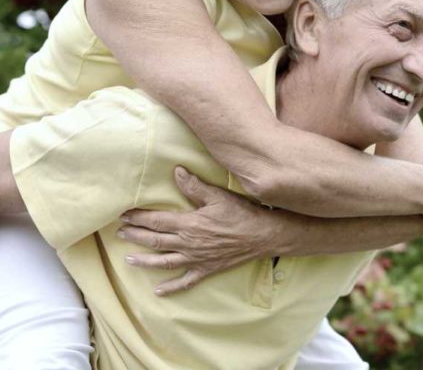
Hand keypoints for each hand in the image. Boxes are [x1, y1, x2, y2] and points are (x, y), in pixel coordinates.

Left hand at [118, 166, 277, 295]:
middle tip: (119, 233)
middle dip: (135, 236)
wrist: (262, 236)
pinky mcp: (206, 269)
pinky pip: (185, 281)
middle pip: (155, 241)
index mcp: (189, 223)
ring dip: (145, 261)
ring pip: (164, 262)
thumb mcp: (218, 196)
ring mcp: (196, 259)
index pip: (157, 220)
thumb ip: (195, 186)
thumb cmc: (241, 214)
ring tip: (128, 258)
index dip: (138, 217)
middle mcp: (188, 243)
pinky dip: (171, 287)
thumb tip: (176, 171)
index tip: (124, 214)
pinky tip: (158, 291)